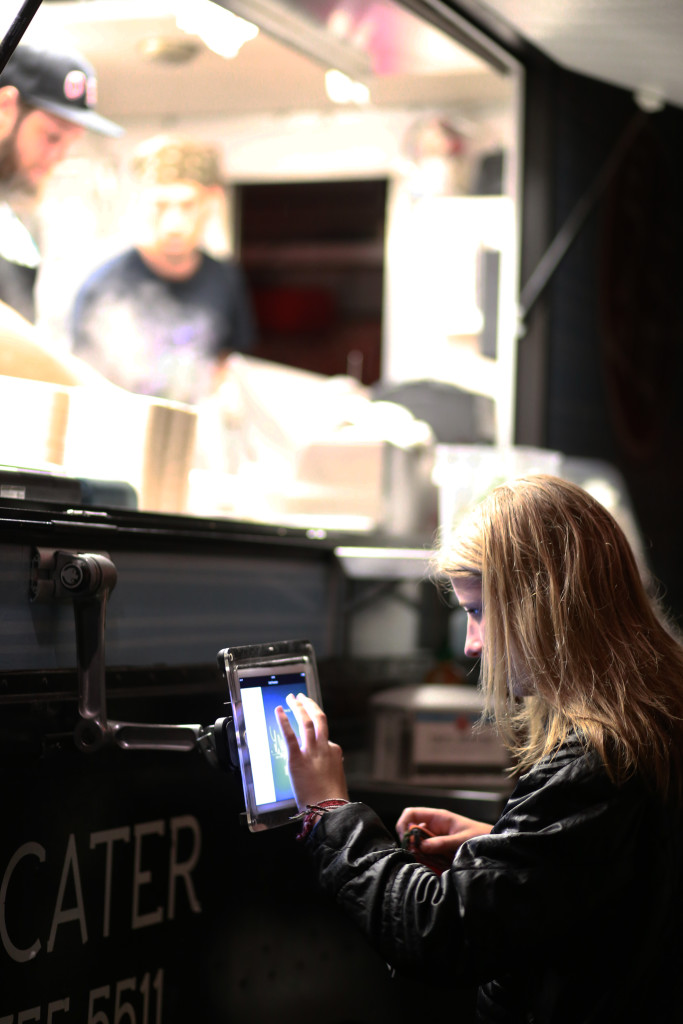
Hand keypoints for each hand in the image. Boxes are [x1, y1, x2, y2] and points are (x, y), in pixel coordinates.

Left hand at [276, 693, 348, 811]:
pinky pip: (290, 735)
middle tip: (301, 697)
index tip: (308, 727)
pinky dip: (284, 721)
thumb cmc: (332, 800)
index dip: (315, 731)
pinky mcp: (297, 759)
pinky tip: (279, 711)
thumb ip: (329, 767)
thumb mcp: (335, 778)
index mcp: (334, 752)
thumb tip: (325, 766)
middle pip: (319, 719)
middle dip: (309, 705)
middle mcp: (324, 747)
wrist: (329, 809)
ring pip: (307, 722)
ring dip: (299, 707)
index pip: (325, 735)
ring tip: (292, 698)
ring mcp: (312, 752)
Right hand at [396, 806, 492, 862]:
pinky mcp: (439, 851)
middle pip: (411, 831)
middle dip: (410, 843)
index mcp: (438, 817)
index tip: (406, 840)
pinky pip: (425, 854)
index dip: (404, 824)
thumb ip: (442, 842)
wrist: (495, 845)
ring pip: (417, 844)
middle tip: (416, 856)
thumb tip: (421, 847)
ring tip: (427, 862)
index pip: (411, 814)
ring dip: (418, 853)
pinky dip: (425, 860)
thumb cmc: (481, 836)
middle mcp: (434, 827)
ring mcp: (436, 839)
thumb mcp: (461, 840)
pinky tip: (433, 865)